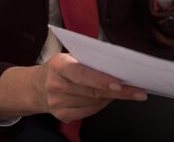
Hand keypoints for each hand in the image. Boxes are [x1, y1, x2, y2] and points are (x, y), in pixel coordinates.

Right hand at [0, 53, 145, 122]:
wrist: (35, 87)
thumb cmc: (59, 68)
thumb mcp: (69, 57)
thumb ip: (89, 60)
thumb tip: (118, 64)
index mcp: (58, 66)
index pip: (82, 74)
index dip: (101, 80)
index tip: (119, 83)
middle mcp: (55, 85)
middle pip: (92, 91)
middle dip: (119, 92)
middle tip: (138, 90)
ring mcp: (58, 103)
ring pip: (93, 103)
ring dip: (112, 97)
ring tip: (127, 91)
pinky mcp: (62, 115)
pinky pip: (89, 112)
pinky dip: (102, 105)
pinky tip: (108, 98)